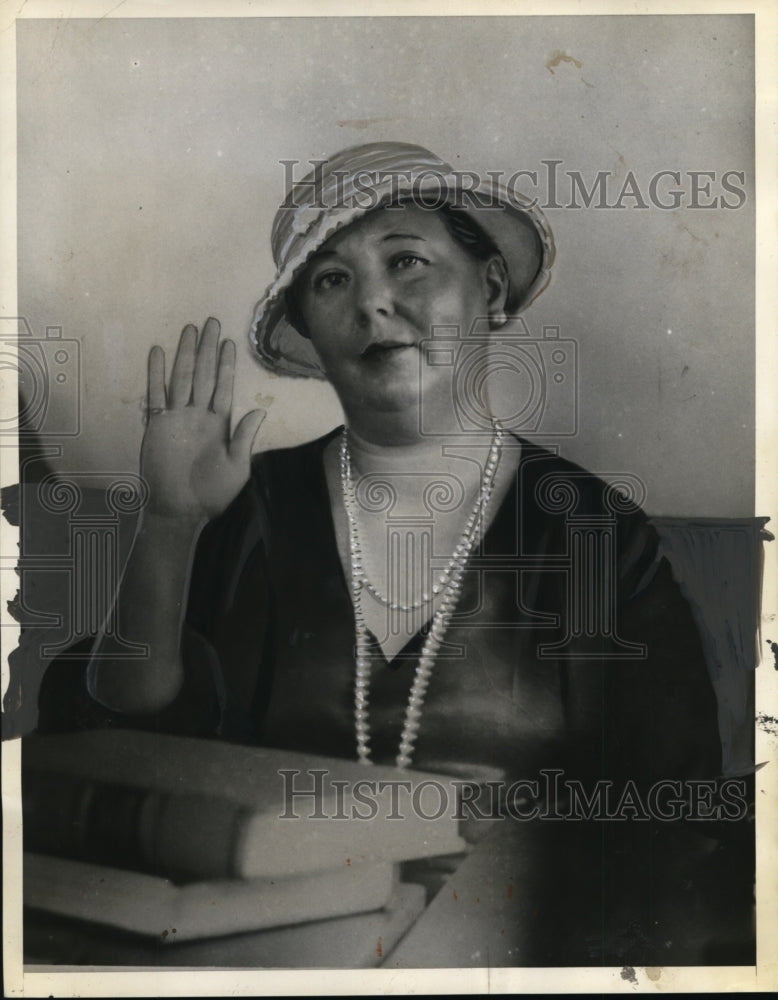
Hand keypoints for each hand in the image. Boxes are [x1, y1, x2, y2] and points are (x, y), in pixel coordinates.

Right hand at [140, 318, 264, 521]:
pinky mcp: (158, 425)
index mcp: (220, 424)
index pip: (224, 387)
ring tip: (190, 329)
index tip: (230, 342)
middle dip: (208, 349)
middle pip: (203, 375)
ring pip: (182, 378)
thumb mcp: (238, 467)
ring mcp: (177, 418)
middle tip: (211, 322)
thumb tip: (260, 410)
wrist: (181, 511)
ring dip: (185, 354)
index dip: (226, 365)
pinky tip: (159, 352)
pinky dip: (157, 374)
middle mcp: (199, 415)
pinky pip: (157, 395)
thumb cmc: (212, 493)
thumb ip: (245, 437)